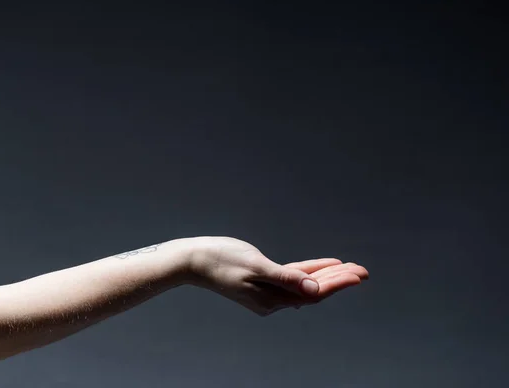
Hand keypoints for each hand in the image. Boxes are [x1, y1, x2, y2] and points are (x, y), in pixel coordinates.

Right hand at [187, 236, 368, 316]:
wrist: (195, 259)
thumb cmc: (221, 261)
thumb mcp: (256, 267)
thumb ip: (286, 278)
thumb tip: (314, 291)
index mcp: (272, 299)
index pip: (313, 294)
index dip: (338, 284)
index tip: (358, 274)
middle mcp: (273, 299)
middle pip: (313, 291)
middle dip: (339, 280)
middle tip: (363, 271)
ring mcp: (268, 291)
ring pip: (306, 284)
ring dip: (328, 275)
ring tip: (351, 268)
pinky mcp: (264, 280)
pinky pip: (293, 277)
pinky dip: (310, 270)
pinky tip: (324, 266)